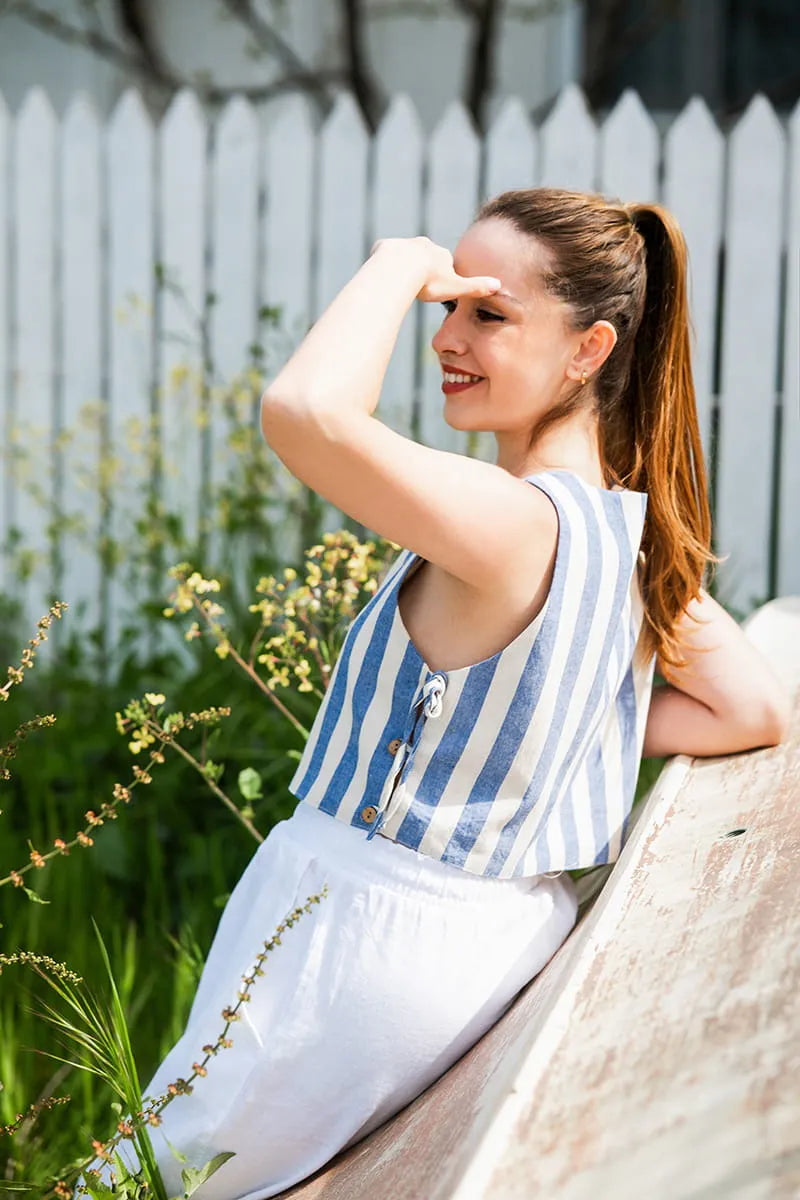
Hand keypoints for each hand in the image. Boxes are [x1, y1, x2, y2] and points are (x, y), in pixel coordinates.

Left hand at [370, 236, 500, 302]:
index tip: (435, 290)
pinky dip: (384, 264)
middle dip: (422, 270)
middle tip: (417, 287)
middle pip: (424, 258)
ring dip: (402, 268)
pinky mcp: (385, 246)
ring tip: (399, 284)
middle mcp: (423, 244)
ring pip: (403, 256)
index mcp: (441, 254)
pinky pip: (385, 255)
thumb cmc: (429, 281)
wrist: (401, 269)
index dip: (440, 278)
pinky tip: (383, 276)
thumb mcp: (456, 287)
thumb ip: (476, 287)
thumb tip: (499, 286)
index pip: (443, 266)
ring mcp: (404, 244)